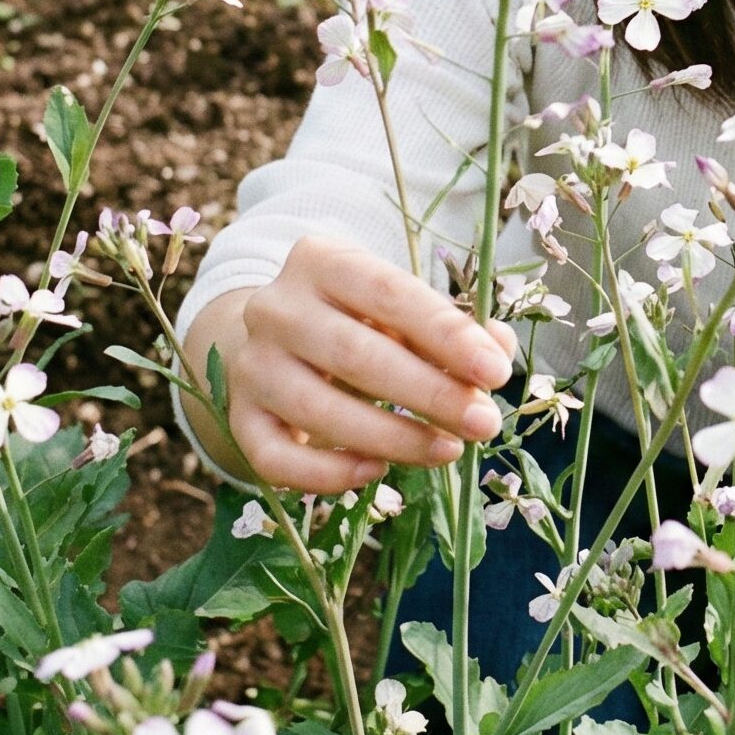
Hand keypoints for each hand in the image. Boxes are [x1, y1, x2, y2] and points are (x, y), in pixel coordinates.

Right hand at [184, 236, 516, 492]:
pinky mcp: (238, 418)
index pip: (390, 293)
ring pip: (320, 412)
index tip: (495, 371)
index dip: (447, 334)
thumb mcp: (402, 307)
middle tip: (483, 422)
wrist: (271, 339)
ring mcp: (250, 365)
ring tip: (448, 451)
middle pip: (357, 355)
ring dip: (393, 438)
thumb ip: (452, 326)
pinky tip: (376, 473)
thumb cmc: (357, 318)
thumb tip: (496, 353)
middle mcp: (276, 308)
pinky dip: (328, 473)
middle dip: (430, 393)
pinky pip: (276, 459)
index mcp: (322, 260)